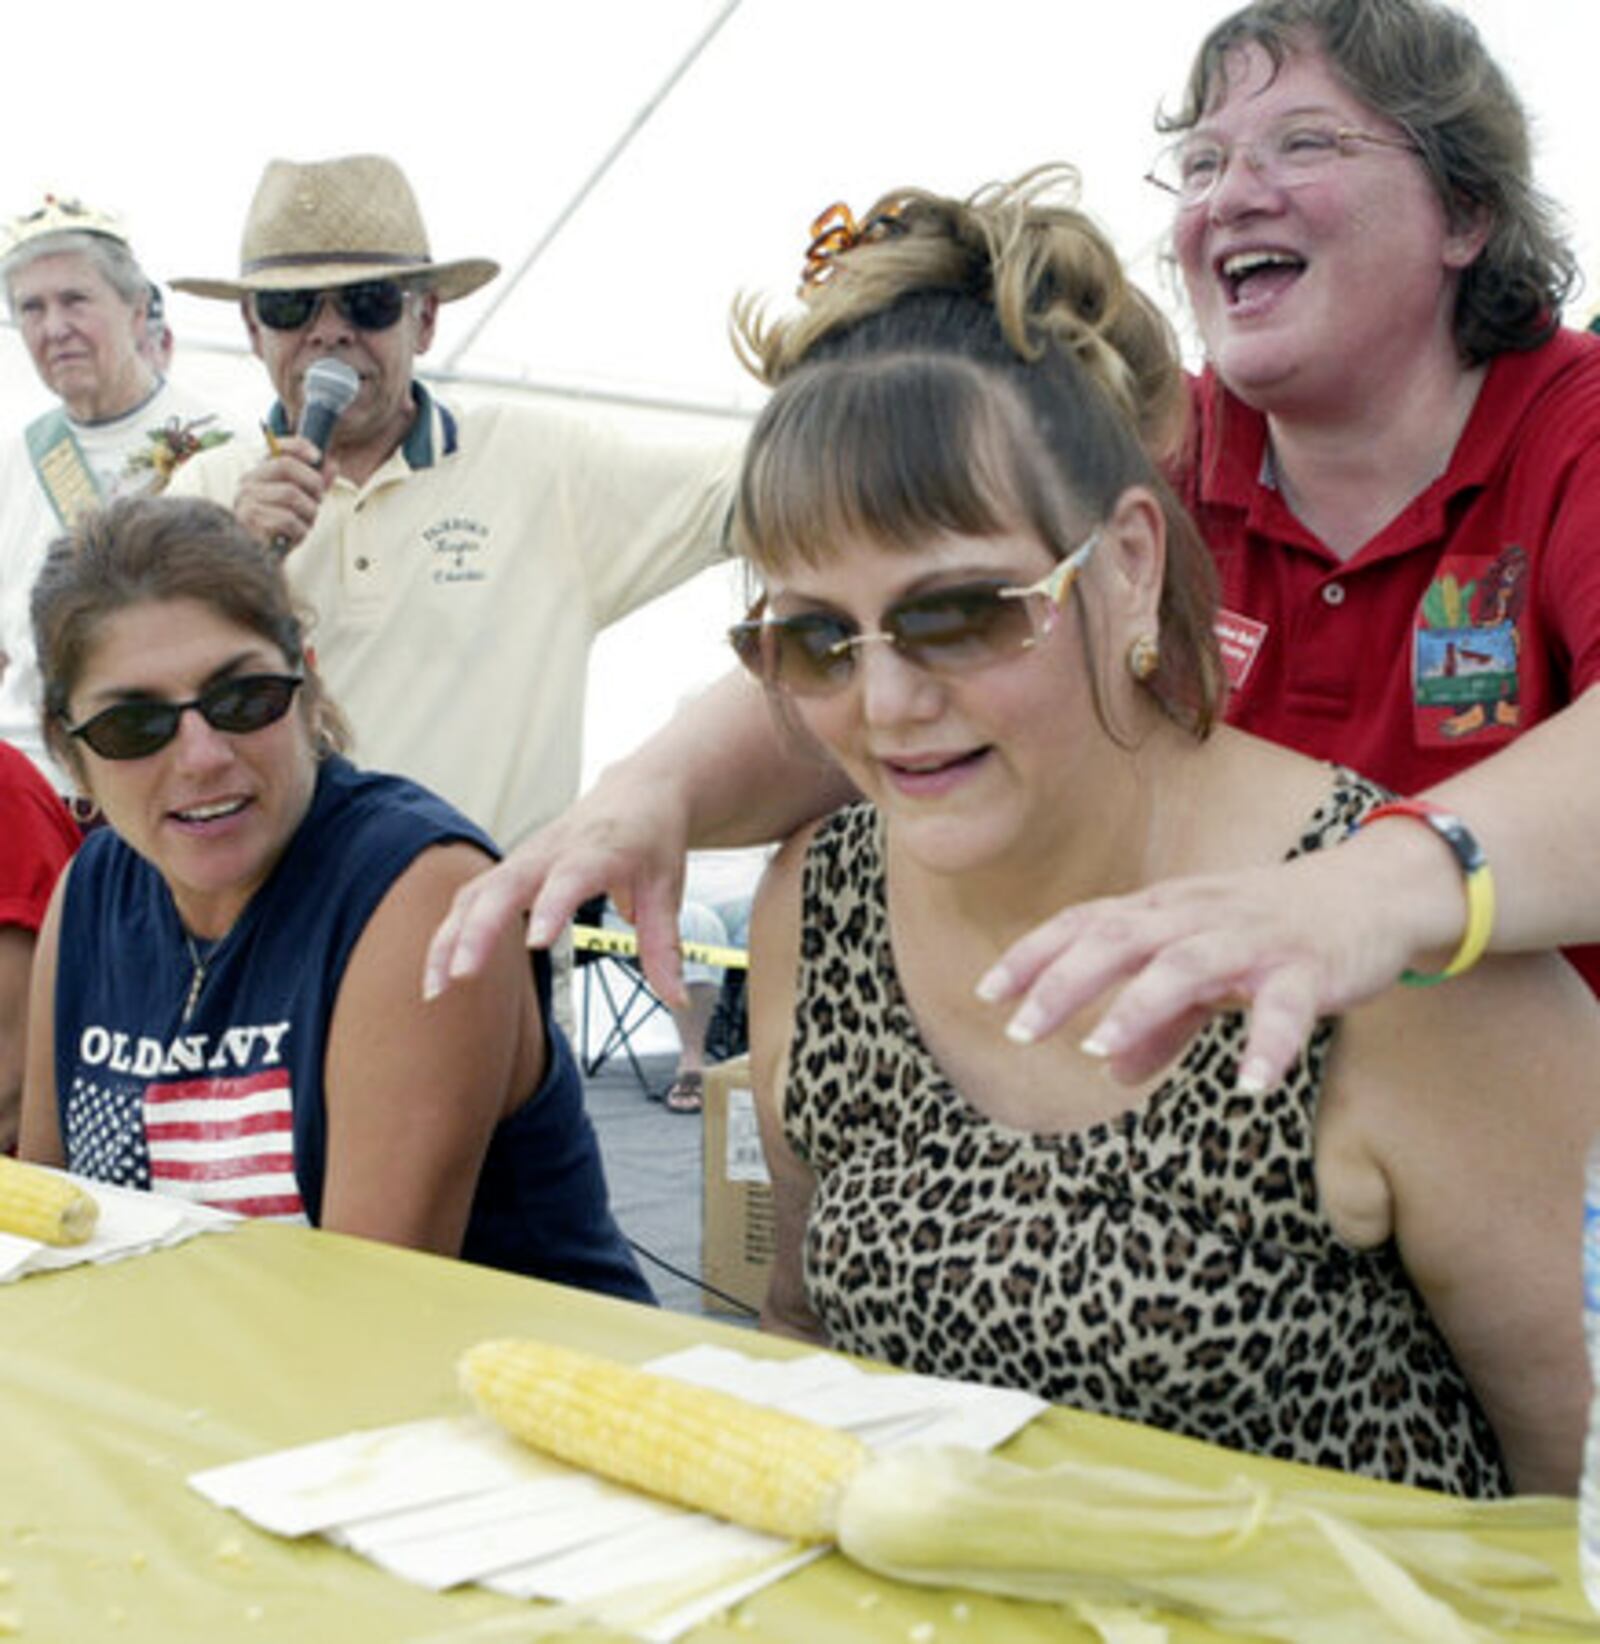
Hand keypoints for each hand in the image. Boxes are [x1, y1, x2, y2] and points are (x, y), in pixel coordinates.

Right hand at [233, 436, 329, 555]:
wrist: (262, 563)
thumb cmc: (281, 531)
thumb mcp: (301, 504)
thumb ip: (315, 484)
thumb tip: (332, 464)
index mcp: (258, 474)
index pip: (277, 448)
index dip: (299, 446)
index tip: (318, 457)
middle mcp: (247, 483)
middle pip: (286, 466)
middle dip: (312, 484)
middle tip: (318, 502)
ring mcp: (246, 501)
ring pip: (292, 495)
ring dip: (308, 514)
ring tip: (303, 526)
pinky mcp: (250, 521)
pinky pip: (289, 520)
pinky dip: (300, 532)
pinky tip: (293, 538)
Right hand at [424, 774, 694, 1006]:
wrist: (637, 791)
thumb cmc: (651, 838)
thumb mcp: (667, 888)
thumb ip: (664, 947)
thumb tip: (675, 998)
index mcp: (598, 851)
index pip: (569, 878)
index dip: (550, 907)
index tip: (535, 943)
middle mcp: (552, 851)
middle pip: (504, 886)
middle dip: (476, 931)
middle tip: (461, 977)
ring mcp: (525, 858)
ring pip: (475, 893)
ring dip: (450, 938)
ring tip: (435, 988)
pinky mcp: (510, 868)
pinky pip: (471, 898)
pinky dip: (449, 932)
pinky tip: (439, 971)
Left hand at [975, 841, 1441, 1093]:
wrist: (1374, 893)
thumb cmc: (1271, 932)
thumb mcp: (1205, 973)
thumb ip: (1159, 1023)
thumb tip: (1107, 1070)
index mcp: (1165, 912)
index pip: (1084, 924)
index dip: (1034, 956)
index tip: (986, 995)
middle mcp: (1197, 916)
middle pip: (1118, 939)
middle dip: (1062, 981)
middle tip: (1018, 1030)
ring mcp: (1252, 938)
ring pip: (1185, 965)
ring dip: (1138, 1006)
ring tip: (1094, 1049)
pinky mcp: (1309, 967)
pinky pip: (1286, 1007)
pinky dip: (1267, 1043)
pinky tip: (1248, 1086)